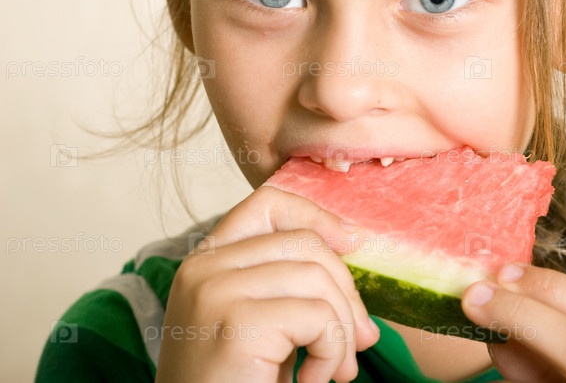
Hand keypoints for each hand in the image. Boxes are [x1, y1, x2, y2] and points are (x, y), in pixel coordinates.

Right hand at [155, 184, 379, 382]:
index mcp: (206, 261)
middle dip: (347, 291)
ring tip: (335, 369)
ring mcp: (215, 293)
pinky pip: (317, 317)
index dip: (317, 216)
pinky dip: (331, 353)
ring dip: (343, 331)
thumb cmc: (236, 381)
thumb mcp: (260, 319)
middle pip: (305, 242)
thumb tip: (355, 242)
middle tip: (359, 339)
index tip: (352, 243)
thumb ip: (292, 281)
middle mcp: (203, 268)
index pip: (267, 204)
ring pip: (317, 278)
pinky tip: (312, 381)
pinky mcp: (237, 325)